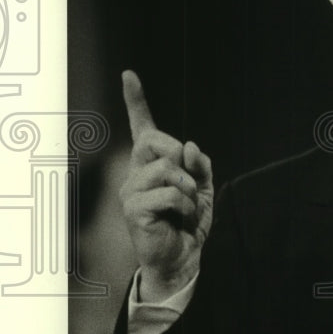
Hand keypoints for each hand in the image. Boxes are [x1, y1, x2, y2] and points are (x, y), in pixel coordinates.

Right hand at [119, 70, 213, 300]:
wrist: (182, 258)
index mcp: (151, 164)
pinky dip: (186, 205)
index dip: (136, 100)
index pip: (143, 127)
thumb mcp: (203, 188)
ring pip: (169, 168)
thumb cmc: (189, 223)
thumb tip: (190, 147)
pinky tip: (180, 219)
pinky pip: (171, 191)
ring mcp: (130, 189)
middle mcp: (135, 172)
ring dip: (189, 189)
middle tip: (188, 186)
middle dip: (182, 159)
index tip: (129, 74)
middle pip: (157, 140)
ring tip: (185, 209)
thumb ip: (200, 164)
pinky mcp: (133, 207)